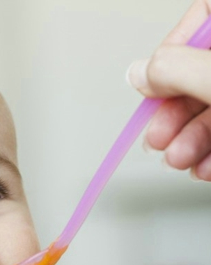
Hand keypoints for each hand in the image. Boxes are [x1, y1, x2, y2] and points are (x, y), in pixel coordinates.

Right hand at [127, 0, 210, 180]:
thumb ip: (175, 70)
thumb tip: (138, 72)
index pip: (202, 17)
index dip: (171, 51)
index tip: (154, 84)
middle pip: (201, 73)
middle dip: (174, 115)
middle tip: (159, 139)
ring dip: (189, 142)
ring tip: (180, 162)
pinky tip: (204, 169)